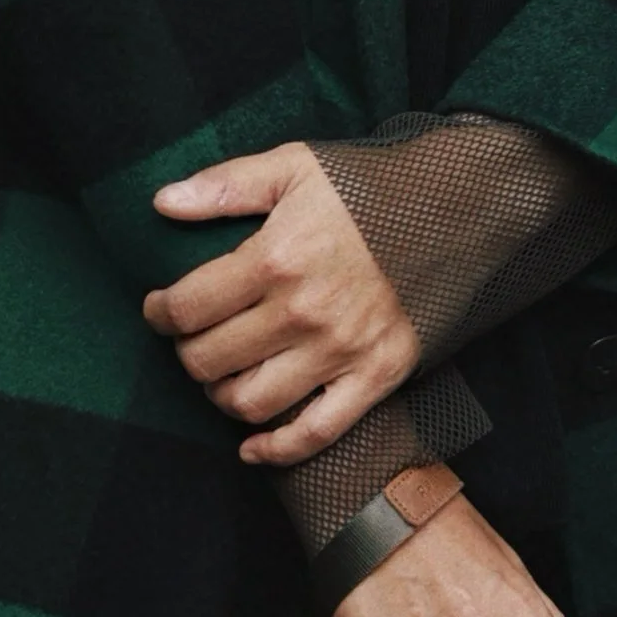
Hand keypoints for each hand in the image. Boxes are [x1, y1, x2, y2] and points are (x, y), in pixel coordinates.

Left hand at [144, 141, 416, 461]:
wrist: (456, 204)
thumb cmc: (368, 185)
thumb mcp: (294, 166)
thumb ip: (225, 186)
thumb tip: (161, 203)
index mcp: (276, 258)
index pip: (188, 308)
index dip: (160, 314)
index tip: (159, 310)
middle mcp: (304, 312)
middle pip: (211, 360)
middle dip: (186, 354)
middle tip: (190, 341)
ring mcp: (341, 350)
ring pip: (251, 403)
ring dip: (221, 397)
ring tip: (222, 376)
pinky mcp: (377, 375)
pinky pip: (316, 433)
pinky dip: (276, 450)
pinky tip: (252, 446)